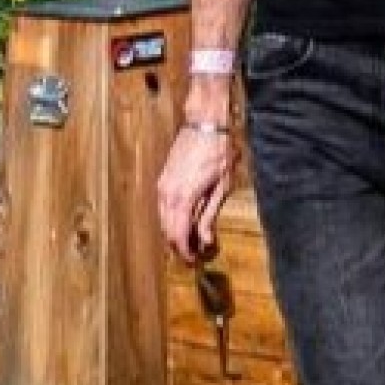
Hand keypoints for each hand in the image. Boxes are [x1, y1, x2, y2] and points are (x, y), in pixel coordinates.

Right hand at [157, 126, 234, 264]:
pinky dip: (172, 219)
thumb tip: (206, 239)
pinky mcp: (163, 179)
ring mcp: (162, 186)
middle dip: (179, 246)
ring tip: (192, 241)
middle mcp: (167, 194)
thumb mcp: (222, 185)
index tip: (195, 261)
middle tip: (195, 254)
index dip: (186, 252)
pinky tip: (185, 221)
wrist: (205, 124)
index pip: (178, 236)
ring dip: (175, 233)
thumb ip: (210, 214)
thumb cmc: (219, 150)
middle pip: (167, 231)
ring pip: (163, 220)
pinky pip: (163, 207)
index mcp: (182, 198)